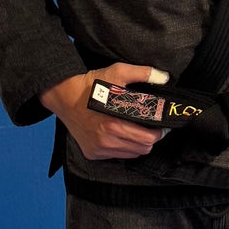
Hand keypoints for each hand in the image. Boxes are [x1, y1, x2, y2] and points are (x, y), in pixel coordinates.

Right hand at [41, 63, 166, 161]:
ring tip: (137, 131)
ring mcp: (98, 149)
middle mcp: (106, 141)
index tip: (161, 125)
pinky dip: (124, 148)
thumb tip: (164, 77)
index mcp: (114, 124)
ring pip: (131, 154)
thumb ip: (142, 73)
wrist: (64, 95)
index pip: (148, 138)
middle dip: (151, 139)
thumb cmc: (91, 85)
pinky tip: (122, 135)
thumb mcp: (117, 72)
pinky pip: (117, 156)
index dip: (159, 132)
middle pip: (142, 149)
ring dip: (138, 144)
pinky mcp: (92, 153)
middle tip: (152, 128)